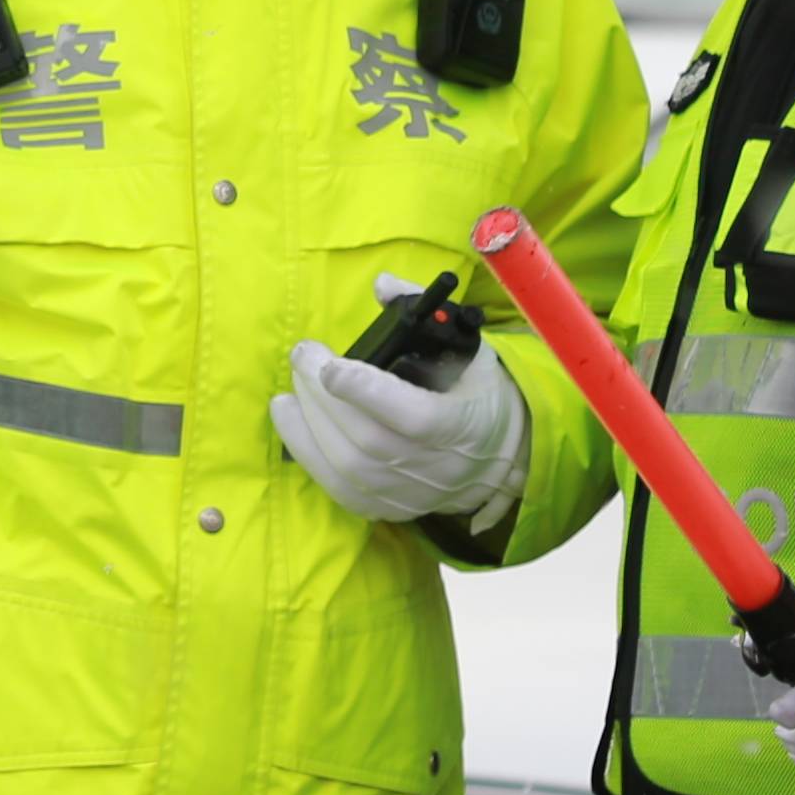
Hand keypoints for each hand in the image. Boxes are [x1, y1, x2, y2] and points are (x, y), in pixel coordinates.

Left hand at [271, 282, 531, 525]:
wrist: (502, 454)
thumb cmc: (479, 391)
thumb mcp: (468, 346)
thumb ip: (428, 311)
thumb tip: (383, 285)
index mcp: (467, 423)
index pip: (415, 417)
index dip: (365, 392)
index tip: (329, 364)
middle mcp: (441, 466)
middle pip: (369, 441)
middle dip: (323, 397)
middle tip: (303, 358)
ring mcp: (415, 493)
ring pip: (349, 468)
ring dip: (308, 424)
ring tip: (292, 389)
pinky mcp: (392, 509)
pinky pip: (341, 490)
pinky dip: (309, 455)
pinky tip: (293, 422)